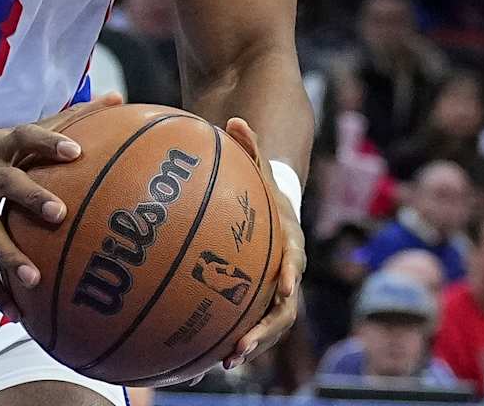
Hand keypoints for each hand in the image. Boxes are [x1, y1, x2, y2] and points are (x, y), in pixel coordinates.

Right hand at [0, 92, 122, 315]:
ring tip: (34, 280)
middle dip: (31, 198)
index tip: (77, 151)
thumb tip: (117, 98)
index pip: (26, 136)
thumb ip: (63, 120)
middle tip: (59, 213)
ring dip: (10, 258)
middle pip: (7, 184)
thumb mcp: (13, 132)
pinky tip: (17, 313)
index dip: (50, 142)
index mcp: (0, 147)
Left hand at [220, 117, 304, 372]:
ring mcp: (271, 294)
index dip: (288, 279)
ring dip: (244, 346)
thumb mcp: (259, 166)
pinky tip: (190, 360)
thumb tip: (236, 119)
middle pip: (281, 313)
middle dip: (262, 334)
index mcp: (290, 247)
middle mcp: (285, 277)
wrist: (275, 211)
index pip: (293, 266)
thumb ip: (249, 147)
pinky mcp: (254, 304)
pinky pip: (240, 326)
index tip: (281, 290)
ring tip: (217, 364)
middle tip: (239, 350)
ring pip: (262, 328)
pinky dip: (222, 342)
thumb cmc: (263, 188)